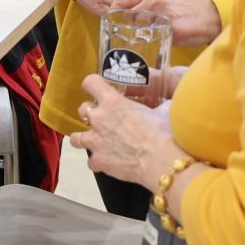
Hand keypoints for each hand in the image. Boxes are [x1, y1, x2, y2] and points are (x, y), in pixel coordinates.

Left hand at [69, 74, 183, 187]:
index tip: (97, 89)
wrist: (162, 160)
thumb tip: (168, 104)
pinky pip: (91, 161)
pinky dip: (99, 161)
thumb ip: (160, 105)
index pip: (90, 83)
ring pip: (75, 137)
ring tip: (97, 141)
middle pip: (82, 109)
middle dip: (91, 113)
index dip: (93, 85)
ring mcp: (95, 141)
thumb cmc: (164, 132)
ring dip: (85, 138)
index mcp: (112, 101)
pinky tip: (109, 162)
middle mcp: (98, 119)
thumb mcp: (164, 110)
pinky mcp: (98, 161)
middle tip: (105, 120)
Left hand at [113, 0, 223, 46]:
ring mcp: (163, 14)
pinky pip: (154, 38)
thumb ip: (146, 2)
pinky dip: (151, 42)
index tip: (111, 19)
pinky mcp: (171, 29)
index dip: (114, 10)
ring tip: (138, 40)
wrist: (210, 15)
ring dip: (136, 35)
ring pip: (138, 27)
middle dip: (124, 25)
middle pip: (128, 15)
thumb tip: (127, 15)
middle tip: (123, 34)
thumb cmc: (185, 8)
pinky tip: (152, 44)